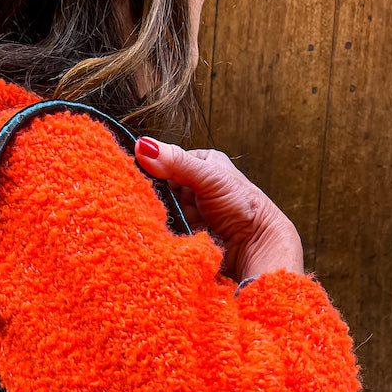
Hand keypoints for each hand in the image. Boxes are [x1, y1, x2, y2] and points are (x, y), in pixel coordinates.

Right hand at [135, 138, 304, 282]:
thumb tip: (143, 145)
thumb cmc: (242, 206)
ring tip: (148, 219)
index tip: (136, 179)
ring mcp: (189, 209)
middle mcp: (194, 185)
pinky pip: (164, 228)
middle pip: (161, 188)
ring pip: (160, 209)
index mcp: (201, 163)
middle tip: (143, 203)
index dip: (151, 170)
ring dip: (155, 215)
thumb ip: (176, 162)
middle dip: (153, 196)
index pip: (165, 162)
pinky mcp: (186, 232)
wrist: (255, 246)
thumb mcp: (209, 177)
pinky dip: (160, 230)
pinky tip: (155, 232)